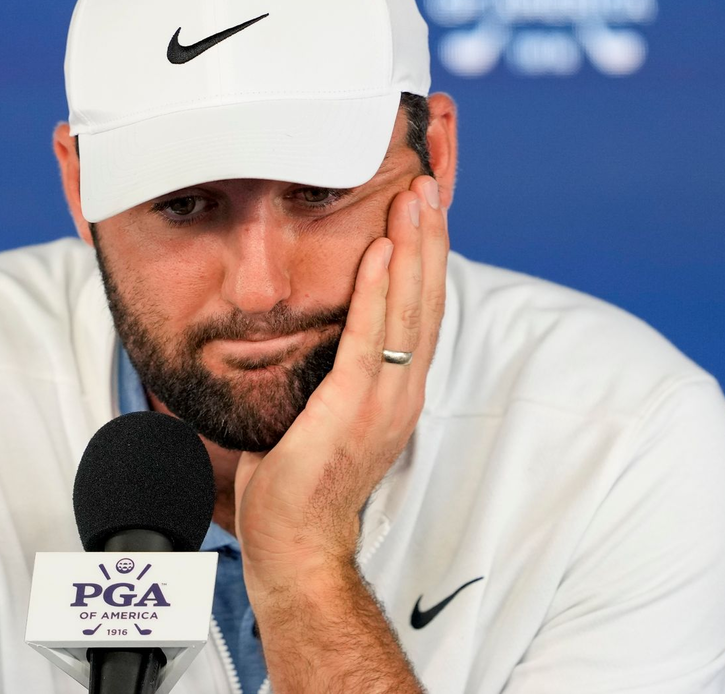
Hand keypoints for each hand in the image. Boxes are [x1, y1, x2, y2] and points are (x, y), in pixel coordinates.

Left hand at [233, 175, 448, 594]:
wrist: (296, 542)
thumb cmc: (300, 478)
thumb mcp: (325, 410)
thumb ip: (334, 368)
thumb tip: (317, 325)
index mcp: (399, 389)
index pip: (422, 311)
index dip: (427, 257)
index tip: (425, 209)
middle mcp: (403, 390)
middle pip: (427, 299)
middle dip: (428, 237)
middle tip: (427, 182)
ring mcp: (385, 400)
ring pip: (409, 310)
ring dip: (413, 249)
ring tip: (414, 197)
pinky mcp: (352, 407)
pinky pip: (370, 339)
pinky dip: (378, 291)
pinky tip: (379, 251)